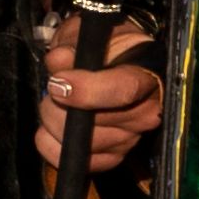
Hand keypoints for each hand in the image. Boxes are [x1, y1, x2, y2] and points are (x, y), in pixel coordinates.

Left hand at [34, 13, 161, 176]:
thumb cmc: (106, 47)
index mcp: (147, 75)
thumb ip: (74, 45)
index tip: (57, 83)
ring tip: (53, 106)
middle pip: (96, 122)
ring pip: (83, 144)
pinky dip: (54, 148)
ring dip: (55, 125)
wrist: (117, 63)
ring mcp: (131, 139)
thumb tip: (58, 61)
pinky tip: (50, 131)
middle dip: (59, 106)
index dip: (86, 90)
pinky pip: (77, 163)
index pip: (123, 90)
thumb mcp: (89, 35)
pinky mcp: (114, 157)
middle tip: (51, 89)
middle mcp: (147, 112)